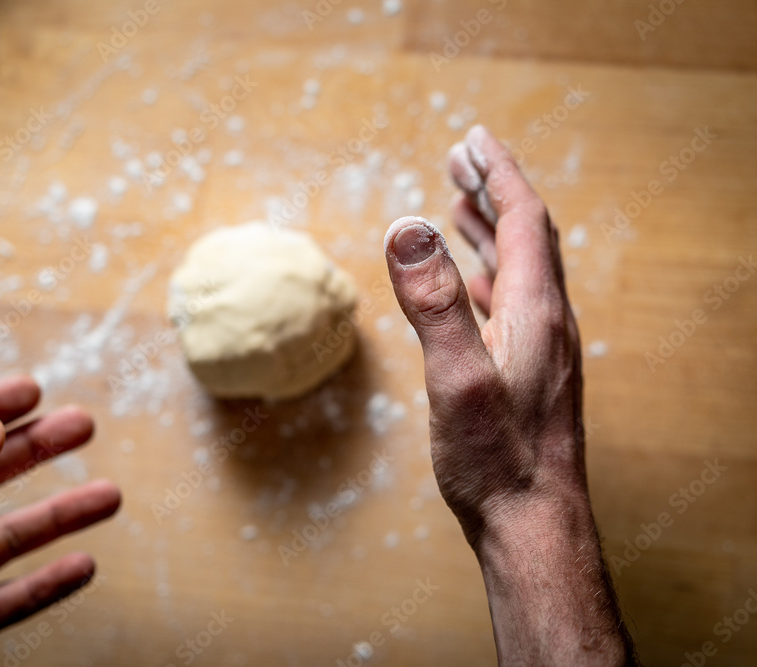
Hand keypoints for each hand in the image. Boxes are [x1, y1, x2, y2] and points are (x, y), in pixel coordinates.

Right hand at [384, 125, 635, 664]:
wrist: (534, 524)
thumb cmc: (496, 461)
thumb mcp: (455, 378)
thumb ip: (433, 303)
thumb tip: (408, 227)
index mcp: (534, 311)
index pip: (524, 220)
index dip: (499, 173)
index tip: (473, 140)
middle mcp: (547, 322)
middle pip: (528, 235)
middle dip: (495, 190)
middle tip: (463, 157)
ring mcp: (543, 348)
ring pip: (522, 269)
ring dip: (492, 229)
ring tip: (461, 204)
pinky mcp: (532, 372)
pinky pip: (515, 302)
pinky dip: (490, 273)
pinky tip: (473, 281)